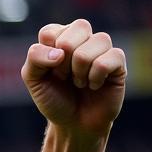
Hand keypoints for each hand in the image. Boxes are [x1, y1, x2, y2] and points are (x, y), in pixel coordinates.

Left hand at [22, 19, 125, 141]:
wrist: (72, 124)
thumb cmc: (54, 99)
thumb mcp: (34, 81)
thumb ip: (35, 59)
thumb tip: (60, 52)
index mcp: (59, 37)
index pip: (50, 32)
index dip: (46, 57)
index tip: (49, 73)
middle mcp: (82, 38)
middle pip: (79, 27)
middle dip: (66, 61)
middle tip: (65, 77)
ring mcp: (101, 48)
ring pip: (97, 41)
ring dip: (81, 71)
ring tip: (80, 83)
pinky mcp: (118, 61)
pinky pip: (109, 59)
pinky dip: (96, 78)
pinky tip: (94, 85)